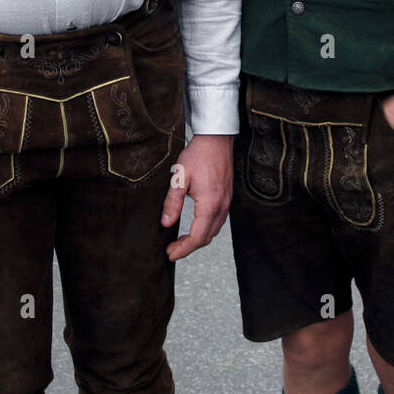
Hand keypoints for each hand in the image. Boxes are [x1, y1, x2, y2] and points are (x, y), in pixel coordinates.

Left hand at [160, 133, 232, 261]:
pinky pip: (218, 221)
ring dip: (198, 239)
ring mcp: (226, 202)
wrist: (216, 139)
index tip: (170, 253)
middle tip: (172, 250)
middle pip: (207, 237)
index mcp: (210, 204)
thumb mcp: (179, 178)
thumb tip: (166, 223)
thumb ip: (173, 202)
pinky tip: (195, 227)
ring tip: (181, 241)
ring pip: (214, 230)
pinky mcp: (227, 198)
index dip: (183, 249)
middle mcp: (221, 206)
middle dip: (189, 247)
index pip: (198, 237)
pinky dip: (206, 229)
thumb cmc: (198, 155)